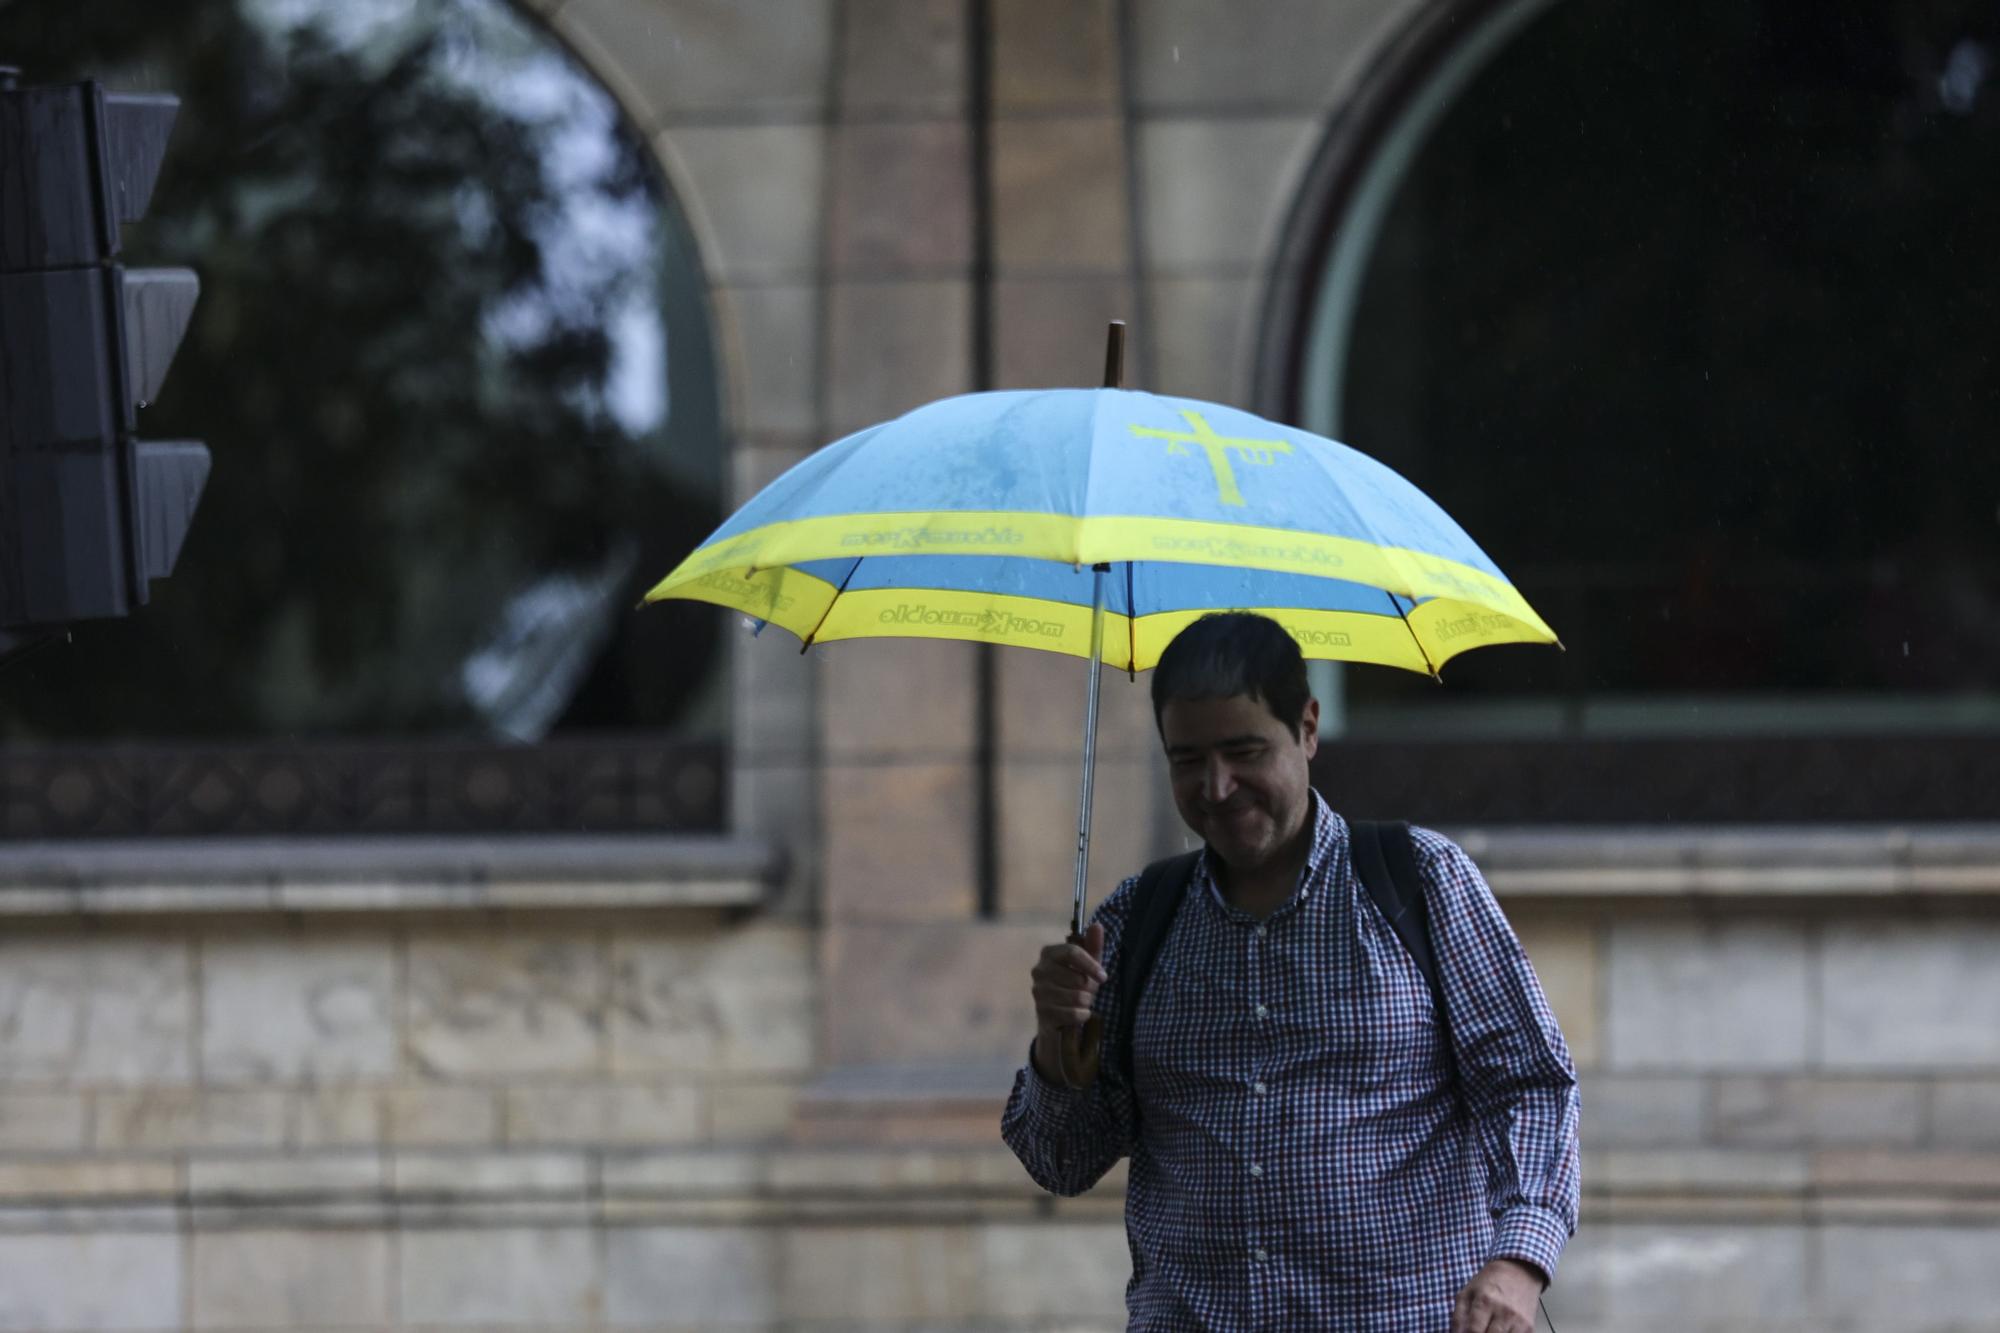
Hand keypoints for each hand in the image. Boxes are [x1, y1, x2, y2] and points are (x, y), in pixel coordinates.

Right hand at [1029, 923, 1105, 1085]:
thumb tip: (1097, 925)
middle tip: (1087, 991)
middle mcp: (1039, 970)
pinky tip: (1080, 1013)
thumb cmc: (1074, 984)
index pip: (1072, 952)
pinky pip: (1072, 1013)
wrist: (1058, 1015)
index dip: (1091, 965)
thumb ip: (1092, 945)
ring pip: (1077, 997)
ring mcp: (1038, 991)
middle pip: (1077, 977)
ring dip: (1086, 1002)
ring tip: (1082, 1001)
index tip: (1104, 976)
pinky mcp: (1042, 1012)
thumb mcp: (1087, 964)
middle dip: (1089, 987)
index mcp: (1049, 953)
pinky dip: (1082, 1015)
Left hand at [1450, 1257, 1543, 1332]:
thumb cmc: (1488, 1283)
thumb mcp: (1467, 1293)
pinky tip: (1499, 1331)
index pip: (1473, 1330)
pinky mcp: (1529, 1327)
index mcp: (1485, 1301)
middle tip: (1477, 1331)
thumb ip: (1458, 1317)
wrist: (1519, 1271)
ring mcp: (1519, 1321)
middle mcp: (1504, 1312)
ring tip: (1487, 1329)